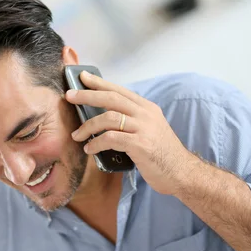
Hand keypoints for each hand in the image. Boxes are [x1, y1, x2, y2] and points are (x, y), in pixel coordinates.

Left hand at [67, 71, 190, 194]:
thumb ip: (131, 122)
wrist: (181, 173)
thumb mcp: (149, 131)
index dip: (99, 82)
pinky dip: (96, 143)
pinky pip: (111, 138)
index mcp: (147, 108)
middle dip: (87, 95)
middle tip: (69, 96)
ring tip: (77, 135)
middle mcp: (146, 114)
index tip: (82, 77)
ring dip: (88, 126)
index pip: (119, 90)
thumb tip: (103, 120)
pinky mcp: (140, 145)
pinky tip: (89, 149)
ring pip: (108, 117)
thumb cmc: (162, 155)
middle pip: (111, 98)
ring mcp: (144, 128)